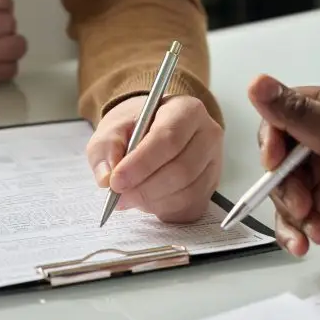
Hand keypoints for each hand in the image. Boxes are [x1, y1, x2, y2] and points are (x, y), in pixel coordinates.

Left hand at [86, 95, 222, 222]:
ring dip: (153, 201)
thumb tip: (106, 177)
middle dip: (145, 188)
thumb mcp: (112, 129)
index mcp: (186, 110)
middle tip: (119, 196)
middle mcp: (207, 135)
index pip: (169, 139)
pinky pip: (190, 206)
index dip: (141, 164)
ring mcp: (214, 162)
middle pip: (182, 170)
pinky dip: (164, 209)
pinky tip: (148, 201)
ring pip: (187, 192)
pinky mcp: (211, 186)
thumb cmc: (136, 127)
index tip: (116, 181)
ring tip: (130, 197)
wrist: (151, 130)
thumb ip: (106, 148)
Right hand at [249, 75, 319, 267]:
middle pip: (278, 152)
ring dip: (292, 210)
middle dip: (284, 182)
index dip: (273, 137)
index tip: (274, 160)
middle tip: (302, 201)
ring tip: (315, 223)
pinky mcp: (319, 202)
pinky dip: (294, 227)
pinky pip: (289, 212)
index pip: (285, 111)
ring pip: (280, 185)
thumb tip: (259, 85)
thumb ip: (301, 115)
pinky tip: (306, 238)